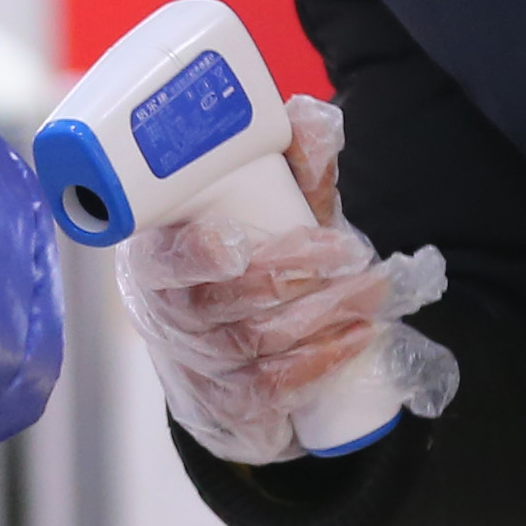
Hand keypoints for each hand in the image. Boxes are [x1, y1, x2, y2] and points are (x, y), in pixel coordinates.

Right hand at [110, 98, 462, 464]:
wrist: (242, 345)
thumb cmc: (253, 260)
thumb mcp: (272, 210)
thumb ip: (292, 166)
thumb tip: (310, 117)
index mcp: (156, 256)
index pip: (163, 261)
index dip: (195, 256)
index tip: (238, 245)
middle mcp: (165, 315)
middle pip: (217, 306)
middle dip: (290, 278)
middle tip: (349, 254)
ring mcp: (193, 367)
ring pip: (250, 347)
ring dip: (319, 318)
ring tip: (369, 291)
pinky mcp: (224, 408)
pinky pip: (269, 393)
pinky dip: (319, 363)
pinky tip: (356, 337)